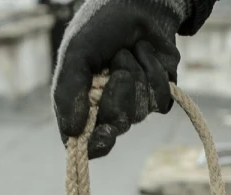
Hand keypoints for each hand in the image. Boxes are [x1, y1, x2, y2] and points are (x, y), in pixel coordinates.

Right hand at [52, 0, 197, 157]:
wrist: (138, 5)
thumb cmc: (101, 28)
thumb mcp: (76, 54)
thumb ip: (69, 92)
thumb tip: (73, 133)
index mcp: (81, 104)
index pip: (86, 142)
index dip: (95, 143)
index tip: (103, 132)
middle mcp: (106, 109)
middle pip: (116, 127)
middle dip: (117, 93)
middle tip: (114, 65)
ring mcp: (134, 105)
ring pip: (140, 112)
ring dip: (135, 75)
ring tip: (128, 53)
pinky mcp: (158, 96)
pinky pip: (161, 102)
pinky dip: (154, 74)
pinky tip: (146, 55)